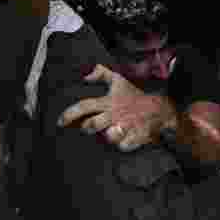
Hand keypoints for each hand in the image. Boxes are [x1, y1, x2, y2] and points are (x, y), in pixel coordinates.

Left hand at [57, 65, 177, 151]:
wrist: (159, 109)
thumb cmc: (134, 96)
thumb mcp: (118, 81)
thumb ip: (101, 74)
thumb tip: (85, 75)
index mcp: (108, 102)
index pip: (85, 106)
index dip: (70, 113)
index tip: (60, 122)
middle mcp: (115, 114)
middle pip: (94, 124)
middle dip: (87, 127)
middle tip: (85, 128)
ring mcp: (126, 126)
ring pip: (110, 136)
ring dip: (106, 136)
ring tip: (108, 133)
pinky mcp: (137, 136)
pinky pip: (125, 145)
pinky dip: (122, 145)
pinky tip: (122, 140)